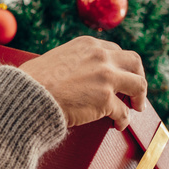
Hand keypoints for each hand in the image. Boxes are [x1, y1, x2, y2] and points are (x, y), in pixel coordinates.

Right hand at [19, 36, 146, 130]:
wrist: (28, 96)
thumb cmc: (34, 81)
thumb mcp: (58, 58)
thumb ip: (75, 61)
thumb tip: (81, 74)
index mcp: (88, 44)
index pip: (116, 51)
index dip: (122, 65)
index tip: (122, 75)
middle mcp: (101, 56)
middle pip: (134, 62)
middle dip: (139, 76)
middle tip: (136, 91)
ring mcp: (106, 77)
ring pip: (138, 85)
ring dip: (139, 97)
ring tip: (137, 107)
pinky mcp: (106, 100)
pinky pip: (124, 111)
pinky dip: (124, 120)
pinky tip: (119, 124)